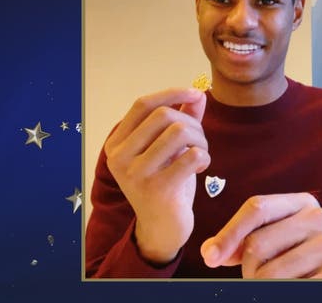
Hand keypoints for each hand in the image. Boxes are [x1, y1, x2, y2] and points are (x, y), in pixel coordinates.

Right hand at [104, 88, 209, 264]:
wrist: (163, 228)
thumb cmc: (166, 183)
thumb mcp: (168, 149)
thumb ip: (181, 120)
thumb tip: (198, 94)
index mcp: (117, 143)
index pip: (143, 104)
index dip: (172, 93)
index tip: (197, 94)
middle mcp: (119, 157)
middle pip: (164, 116)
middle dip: (192, 123)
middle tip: (200, 141)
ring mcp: (136, 174)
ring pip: (179, 132)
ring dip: (200, 140)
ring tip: (201, 153)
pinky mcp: (156, 190)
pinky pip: (191, 156)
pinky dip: (204, 157)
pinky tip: (203, 167)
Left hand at [200, 193, 321, 277]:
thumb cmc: (299, 260)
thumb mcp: (274, 241)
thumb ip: (242, 241)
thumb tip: (211, 252)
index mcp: (303, 202)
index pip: (256, 208)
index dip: (229, 233)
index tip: (210, 258)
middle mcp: (320, 217)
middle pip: (257, 243)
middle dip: (248, 268)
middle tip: (259, 277)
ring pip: (269, 272)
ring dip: (262, 286)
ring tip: (279, 283)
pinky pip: (289, 289)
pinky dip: (283, 294)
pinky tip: (296, 287)